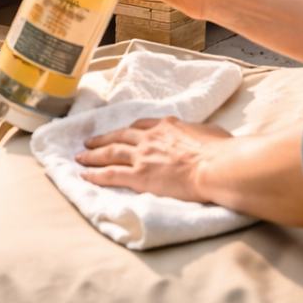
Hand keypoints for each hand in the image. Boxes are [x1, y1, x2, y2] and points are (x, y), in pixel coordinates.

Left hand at [75, 116, 233, 201]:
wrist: (217, 167)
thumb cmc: (222, 151)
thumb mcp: (211, 132)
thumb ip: (200, 133)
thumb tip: (206, 137)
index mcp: (167, 126)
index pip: (141, 125)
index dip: (127, 131)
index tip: (120, 133)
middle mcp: (150, 138)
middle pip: (119, 136)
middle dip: (102, 139)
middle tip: (89, 142)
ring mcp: (142, 156)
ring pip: (110, 153)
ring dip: (92, 155)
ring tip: (80, 157)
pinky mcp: (139, 176)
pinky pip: (111, 174)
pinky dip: (95, 174)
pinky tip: (85, 175)